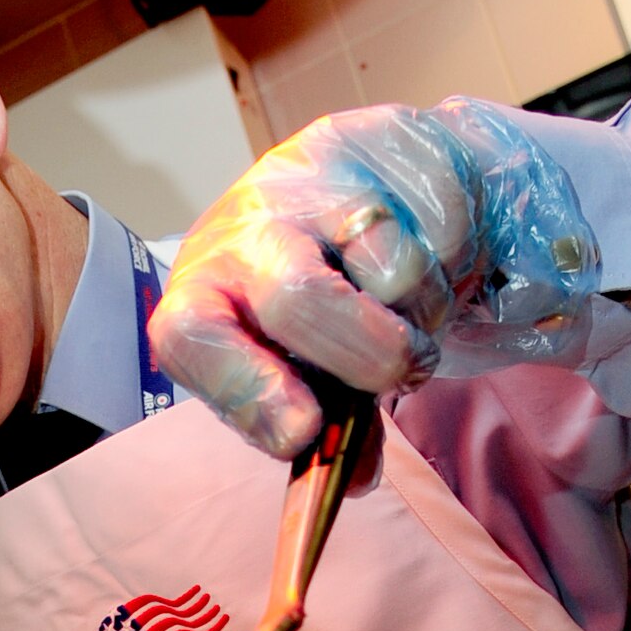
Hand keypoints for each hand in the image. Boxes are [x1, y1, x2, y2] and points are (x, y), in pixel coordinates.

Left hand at [149, 99, 598, 460]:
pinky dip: (439, 283)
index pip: (192, 339)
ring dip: (415, 327)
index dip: (246, 390)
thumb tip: (354, 480)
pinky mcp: (379, 150)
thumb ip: (330, 432)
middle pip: (294, 296)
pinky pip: (429, 239)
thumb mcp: (305, 374)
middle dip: (359, 354)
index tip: (304, 433)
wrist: (359, 187)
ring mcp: (308, 185)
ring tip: (412, 337)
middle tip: (397, 378)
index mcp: (201, 300)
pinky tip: (425, 280)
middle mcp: (241, 236)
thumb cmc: (313, 310)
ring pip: (381, 270)